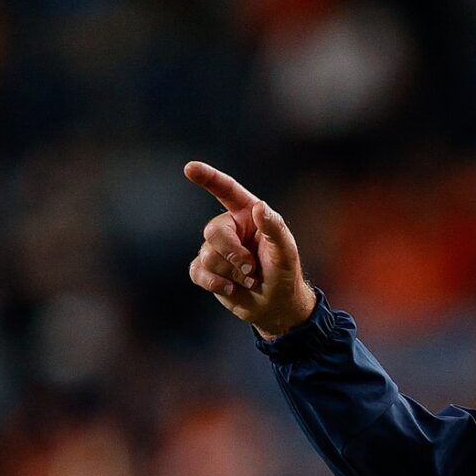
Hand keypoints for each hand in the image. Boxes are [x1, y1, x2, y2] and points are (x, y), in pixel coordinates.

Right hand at [183, 161, 316, 338]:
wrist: (276, 306)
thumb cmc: (284, 274)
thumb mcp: (286, 252)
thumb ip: (275, 228)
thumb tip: (259, 207)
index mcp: (248, 216)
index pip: (227, 191)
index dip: (209, 178)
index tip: (190, 168)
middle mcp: (230, 228)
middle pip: (214, 231)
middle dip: (233, 253)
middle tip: (252, 269)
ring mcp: (216, 249)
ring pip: (207, 254)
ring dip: (231, 272)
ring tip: (250, 280)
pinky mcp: (206, 271)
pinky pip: (198, 272)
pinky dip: (215, 283)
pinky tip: (232, 289)